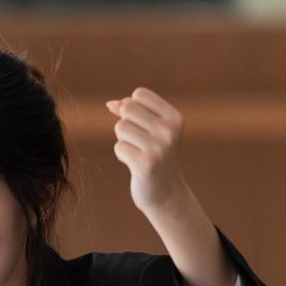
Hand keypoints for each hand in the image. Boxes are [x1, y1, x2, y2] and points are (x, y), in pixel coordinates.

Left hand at [106, 89, 188, 215]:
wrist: (166, 191)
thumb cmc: (155, 155)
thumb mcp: (149, 130)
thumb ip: (131, 112)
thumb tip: (111, 104)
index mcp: (175, 118)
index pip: (139, 94)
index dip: (132, 107)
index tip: (141, 125)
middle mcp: (170, 131)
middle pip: (127, 109)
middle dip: (125, 123)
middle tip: (137, 140)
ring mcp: (159, 148)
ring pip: (121, 127)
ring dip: (123, 140)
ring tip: (137, 152)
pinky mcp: (146, 164)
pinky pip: (119, 147)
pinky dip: (122, 155)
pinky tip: (135, 164)